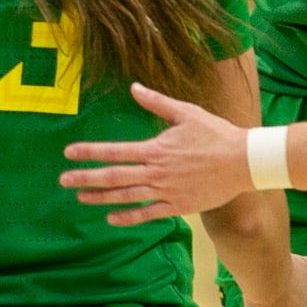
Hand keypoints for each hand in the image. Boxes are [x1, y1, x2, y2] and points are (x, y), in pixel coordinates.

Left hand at [60, 86, 251, 219]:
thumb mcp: (186, 112)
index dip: (89, 152)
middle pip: (113, 176)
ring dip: (101, 198)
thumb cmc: (216, 134)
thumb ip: (157, 103)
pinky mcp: (177, 205)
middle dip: (85, 178)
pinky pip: (147, 213)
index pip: (114, 151)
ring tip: (80, 198)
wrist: (243, 161)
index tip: (69, 153)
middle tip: (63, 180)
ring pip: (126, 197)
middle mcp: (156, 172)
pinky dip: (128, 217)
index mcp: (156, 148)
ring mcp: (166, 191)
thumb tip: (134, 88)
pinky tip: (111, 217)